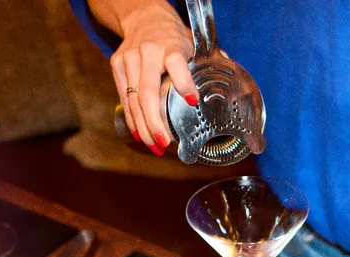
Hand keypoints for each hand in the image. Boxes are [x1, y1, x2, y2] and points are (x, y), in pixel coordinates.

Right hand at [110, 2, 198, 154]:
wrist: (143, 17)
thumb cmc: (174, 36)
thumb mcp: (194, 43)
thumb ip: (210, 64)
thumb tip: (232, 84)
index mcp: (171, 45)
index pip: (176, 63)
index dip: (184, 83)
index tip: (193, 101)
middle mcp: (148, 52)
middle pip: (148, 92)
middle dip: (155, 121)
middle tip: (165, 142)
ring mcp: (129, 58)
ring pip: (133, 99)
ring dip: (143, 126)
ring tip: (155, 145)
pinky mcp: (117, 65)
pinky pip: (123, 97)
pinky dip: (132, 118)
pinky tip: (140, 134)